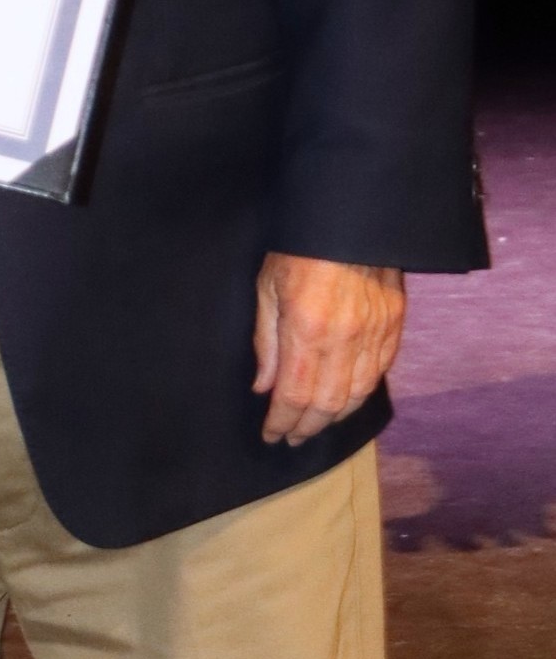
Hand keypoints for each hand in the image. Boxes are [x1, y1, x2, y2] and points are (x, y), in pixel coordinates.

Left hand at [252, 251, 405, 445]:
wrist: (350, 220)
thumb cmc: (299, 249)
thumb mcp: (267, 288)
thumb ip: (265, 342)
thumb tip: (264, 387)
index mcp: (307, 331)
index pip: (293, 395)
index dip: (281, 422)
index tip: (272, 435)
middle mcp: (344, 341)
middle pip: (327, 405)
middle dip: (306, 427)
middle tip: (292, 437)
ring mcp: (374, 336)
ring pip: (356, 396)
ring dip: (334, 418)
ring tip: (315, 425)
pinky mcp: (394, 328)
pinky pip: (378, 375)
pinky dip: (360, 395)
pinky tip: (346, 401)